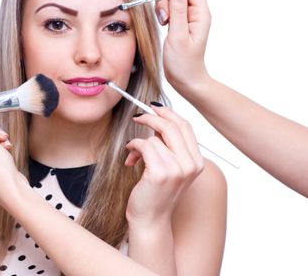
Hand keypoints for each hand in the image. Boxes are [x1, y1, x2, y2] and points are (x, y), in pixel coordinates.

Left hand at [125, 105, 203, 227]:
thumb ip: (170, 146)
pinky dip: (133, 147)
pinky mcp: (160, 173)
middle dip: (152, 117)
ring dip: (138, 142)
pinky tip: (130, 158)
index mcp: (197, 162)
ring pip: (154, 138)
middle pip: (172, 126)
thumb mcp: (170, 167)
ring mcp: (177, 169)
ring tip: (133, 154)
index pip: (186, 126)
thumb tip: (158, 119)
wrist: (150, 219)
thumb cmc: (156, 193)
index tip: (154, 108)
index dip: (169, 114)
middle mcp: (190, 165)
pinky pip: (144, 145)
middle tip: (137, 117)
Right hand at [154, 0, 210, 95]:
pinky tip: (163, 25)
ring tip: (163, 24)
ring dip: (163, 7)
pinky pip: (170, 9)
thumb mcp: (178, 36)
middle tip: (164, 17)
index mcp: (201, 15)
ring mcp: (188, 18)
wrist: (185, 80)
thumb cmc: (184, 64)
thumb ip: (177, 11)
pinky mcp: (180, 23)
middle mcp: (196, 14)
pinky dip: (163, 13)